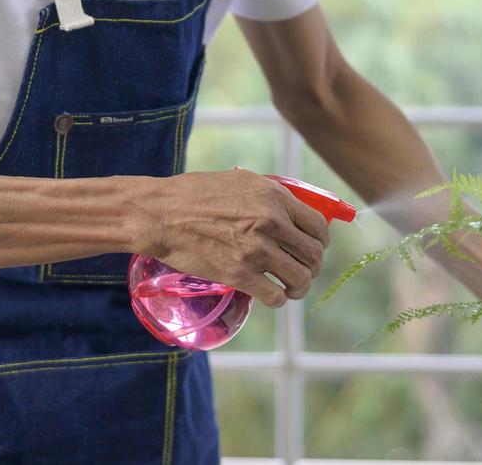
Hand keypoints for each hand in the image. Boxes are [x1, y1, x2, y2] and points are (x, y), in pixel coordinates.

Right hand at [136, 168, 330, 307]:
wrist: (161, 213)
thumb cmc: (195, 193)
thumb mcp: (240, 181)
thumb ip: (269, 196)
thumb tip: (290, 211)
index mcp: (274, 197)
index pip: (317, 226)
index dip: (320, 241)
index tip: (314, 248)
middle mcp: (271, 222)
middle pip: (313, 255)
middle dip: (313, 266)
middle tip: (302, 270)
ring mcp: (256, 250)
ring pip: (300, 279)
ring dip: (299, 287)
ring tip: (290, 287)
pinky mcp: (238, 275)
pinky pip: (274, 296)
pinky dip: (278, 300)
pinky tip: (272, 295)